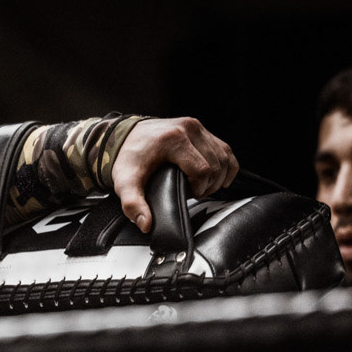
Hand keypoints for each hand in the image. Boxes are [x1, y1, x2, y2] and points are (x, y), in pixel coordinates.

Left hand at [112, 117, 238, 232]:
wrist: (125, 134)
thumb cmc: (128, 156)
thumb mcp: (126, 182)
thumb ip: (133, 204)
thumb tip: (145, 224)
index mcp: (172, 140)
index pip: (202, 170)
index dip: (198, 188)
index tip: (187, 193)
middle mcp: (188, 129)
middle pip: (215, 165)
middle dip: (208, 185)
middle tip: (192, 192)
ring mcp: (196, 127)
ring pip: (223, 157)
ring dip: (218, 177)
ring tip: (201, 186)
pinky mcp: (200, 129)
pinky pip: (225, 149)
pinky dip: (226, 165)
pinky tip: (219, 177)